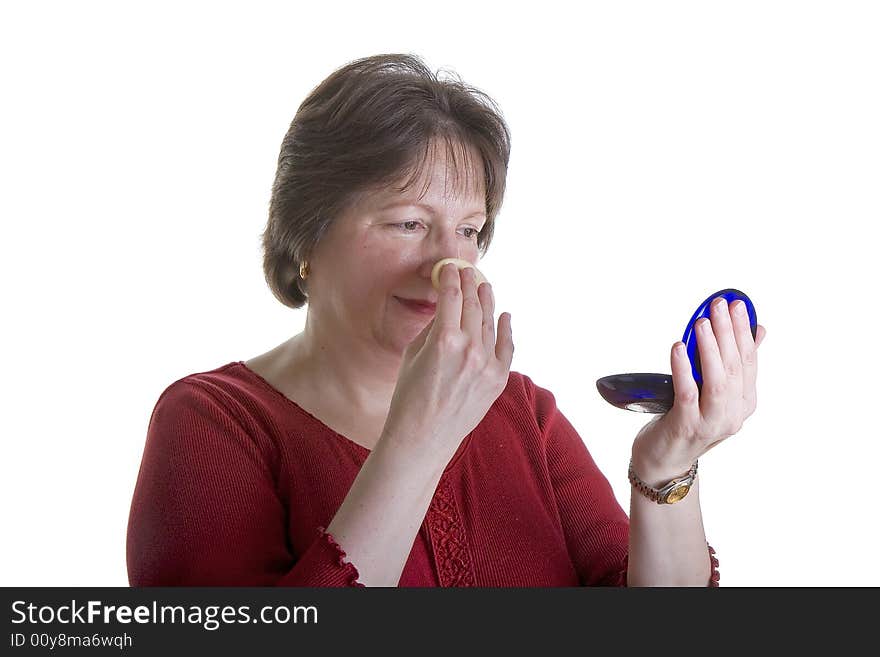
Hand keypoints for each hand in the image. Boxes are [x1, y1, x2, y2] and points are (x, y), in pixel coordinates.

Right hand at [382, 263, 513, 464]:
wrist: (423, 437)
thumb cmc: (410, 396)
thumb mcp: (413, 354)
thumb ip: (433, 328)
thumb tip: (446, 309)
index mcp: (444, 340)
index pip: (451, 296)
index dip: (451, 277)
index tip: (450, 268)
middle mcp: (470, 349)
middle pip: (473, 305)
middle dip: (470, 284)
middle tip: (468, 272)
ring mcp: (487, 365)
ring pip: (490, 323)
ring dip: (488, 301)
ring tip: (484, 287)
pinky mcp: (498, 380)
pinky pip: (506, 348)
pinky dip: (506, 329)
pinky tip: (504, 316)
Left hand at [631, 297, 766, 479]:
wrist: (664, 460)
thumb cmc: (687, 420)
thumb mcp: (714, 392)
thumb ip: (733, 364)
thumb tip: (756, 329)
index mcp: (744, 402)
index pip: (749, 361)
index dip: (744, 332)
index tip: (737, 305)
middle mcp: (733, 414)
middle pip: (735, 367)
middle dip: (729, 332)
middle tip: (719, 305)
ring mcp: (711, 422)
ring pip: (718, 381)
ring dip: (710, 348)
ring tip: (701, 322)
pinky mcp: (686, 426)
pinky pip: (688, 393)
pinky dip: (683, 369)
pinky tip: (678, 348)